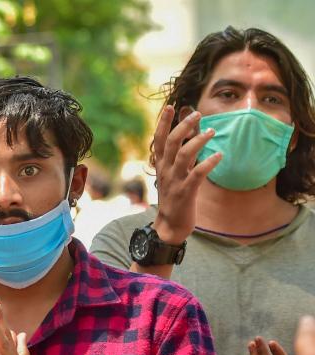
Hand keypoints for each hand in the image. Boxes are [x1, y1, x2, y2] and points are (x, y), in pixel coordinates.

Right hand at [152, 106, 219, 244]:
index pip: (159, 139)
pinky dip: (208, 163)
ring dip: (198, 141)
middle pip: (171, 142)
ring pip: (183, 155)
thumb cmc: (174, 197)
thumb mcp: (173, 174)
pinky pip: (197, 174)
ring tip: (212, 131)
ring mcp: (174, 181)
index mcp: (161, 165)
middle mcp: (165, 170)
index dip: (163, 122)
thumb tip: (188, 136)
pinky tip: (219, 155)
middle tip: (197, 113)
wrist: (170, 225)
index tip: (171, 106)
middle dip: (183, 126)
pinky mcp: (186, 192)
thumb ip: (180, 155)